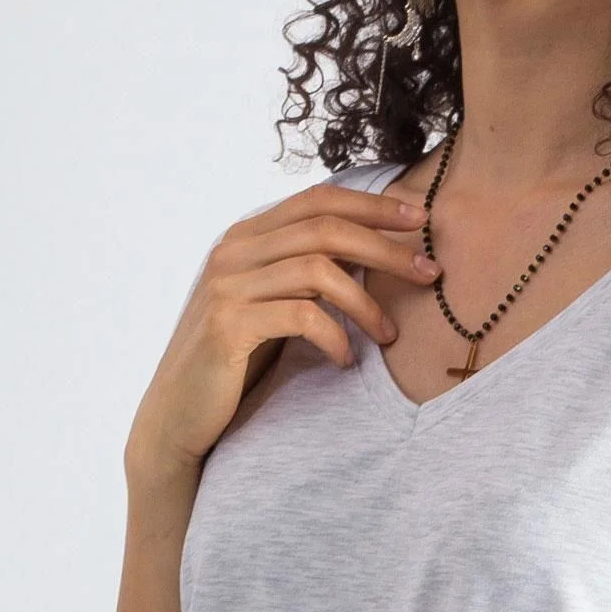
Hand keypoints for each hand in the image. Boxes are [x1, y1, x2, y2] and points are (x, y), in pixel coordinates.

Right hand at [126, 180, 441, 475]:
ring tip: (391, 335)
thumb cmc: (238, 358)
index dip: (373, 205)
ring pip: (318, 269)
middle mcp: (233, 250)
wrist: (179, 412)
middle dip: (387, 248)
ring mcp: (227, 285)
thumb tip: (377, 249)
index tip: (421, 219)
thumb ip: (307, 270)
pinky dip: (335, 336)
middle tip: (431, 273)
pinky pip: (302, 315)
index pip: (318, 199)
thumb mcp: (275, 302)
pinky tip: (347, 360)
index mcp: (247, 235)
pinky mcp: (227, 324)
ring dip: (367, 302)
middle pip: (326, 228)